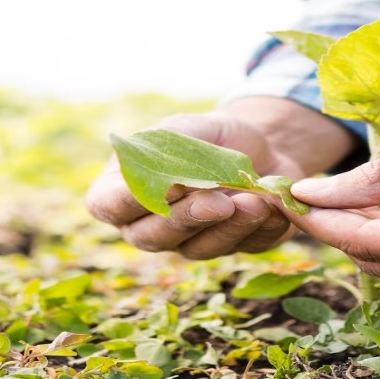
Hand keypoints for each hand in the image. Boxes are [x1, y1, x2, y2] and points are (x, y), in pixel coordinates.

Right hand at [86, 112, 302, 258]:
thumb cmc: (211, 135)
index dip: (128, 202)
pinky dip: (259, 228)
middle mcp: (151, 224)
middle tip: (217, 201)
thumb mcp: (186, 129)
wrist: (263, 144)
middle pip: (153, 237)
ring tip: (253, 201)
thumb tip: (170, 184)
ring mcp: (191, 242)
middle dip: (187, 219)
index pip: (107, 205)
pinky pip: (242, 248)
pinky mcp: (233, 247)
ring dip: (228, 227)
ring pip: (198, 249)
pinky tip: (271, 207)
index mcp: (125, 190)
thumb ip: (169, 150)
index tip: (163, 187)